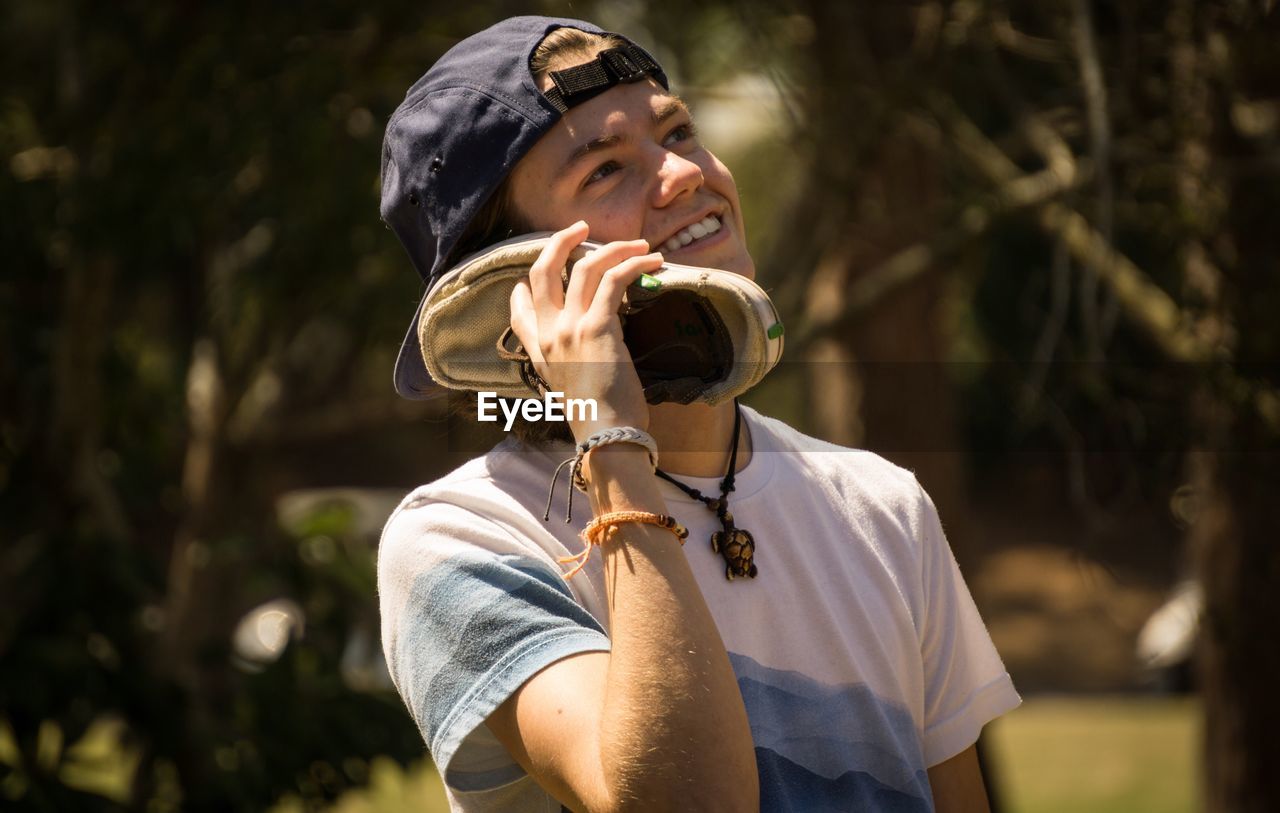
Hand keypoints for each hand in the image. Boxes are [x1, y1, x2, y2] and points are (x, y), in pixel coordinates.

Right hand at [508, 221, 662, 437]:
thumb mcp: (569, 389)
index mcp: (538, 351)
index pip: (518, 307)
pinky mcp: (597, 326)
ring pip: (583, 266)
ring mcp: (569, 327)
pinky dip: (634, 264)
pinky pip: (614, 279)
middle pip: (543, 270)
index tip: (543, 269)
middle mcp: (548, 334)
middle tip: (583, 227)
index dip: (527, 283)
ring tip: (638, 245)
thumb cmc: (598, 419)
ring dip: (613, 248)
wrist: (606, 436)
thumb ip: (569, 360)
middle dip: (561, 240)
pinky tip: (652, 261)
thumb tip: (590, 341)